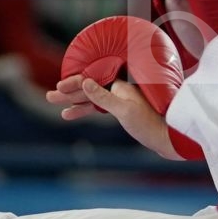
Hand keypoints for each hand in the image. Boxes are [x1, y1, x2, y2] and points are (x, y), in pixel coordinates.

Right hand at [56, 75, 180, 159]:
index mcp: (121, 84)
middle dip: (69, 92)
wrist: (168, 139)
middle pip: (89, 87)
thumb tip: (85, 82)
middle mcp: (119, 89)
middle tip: (49, 97)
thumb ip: (104, 97)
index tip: (59, 88)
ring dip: (74, 102)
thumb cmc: (149, 124)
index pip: (92, 79)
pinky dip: (85, 110)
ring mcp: (119, 100)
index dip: (74, 84)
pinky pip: (98, 107)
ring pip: (92, 98)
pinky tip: (70, 115)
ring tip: (57, 107)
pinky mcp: (120, 111)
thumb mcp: (124, 111)